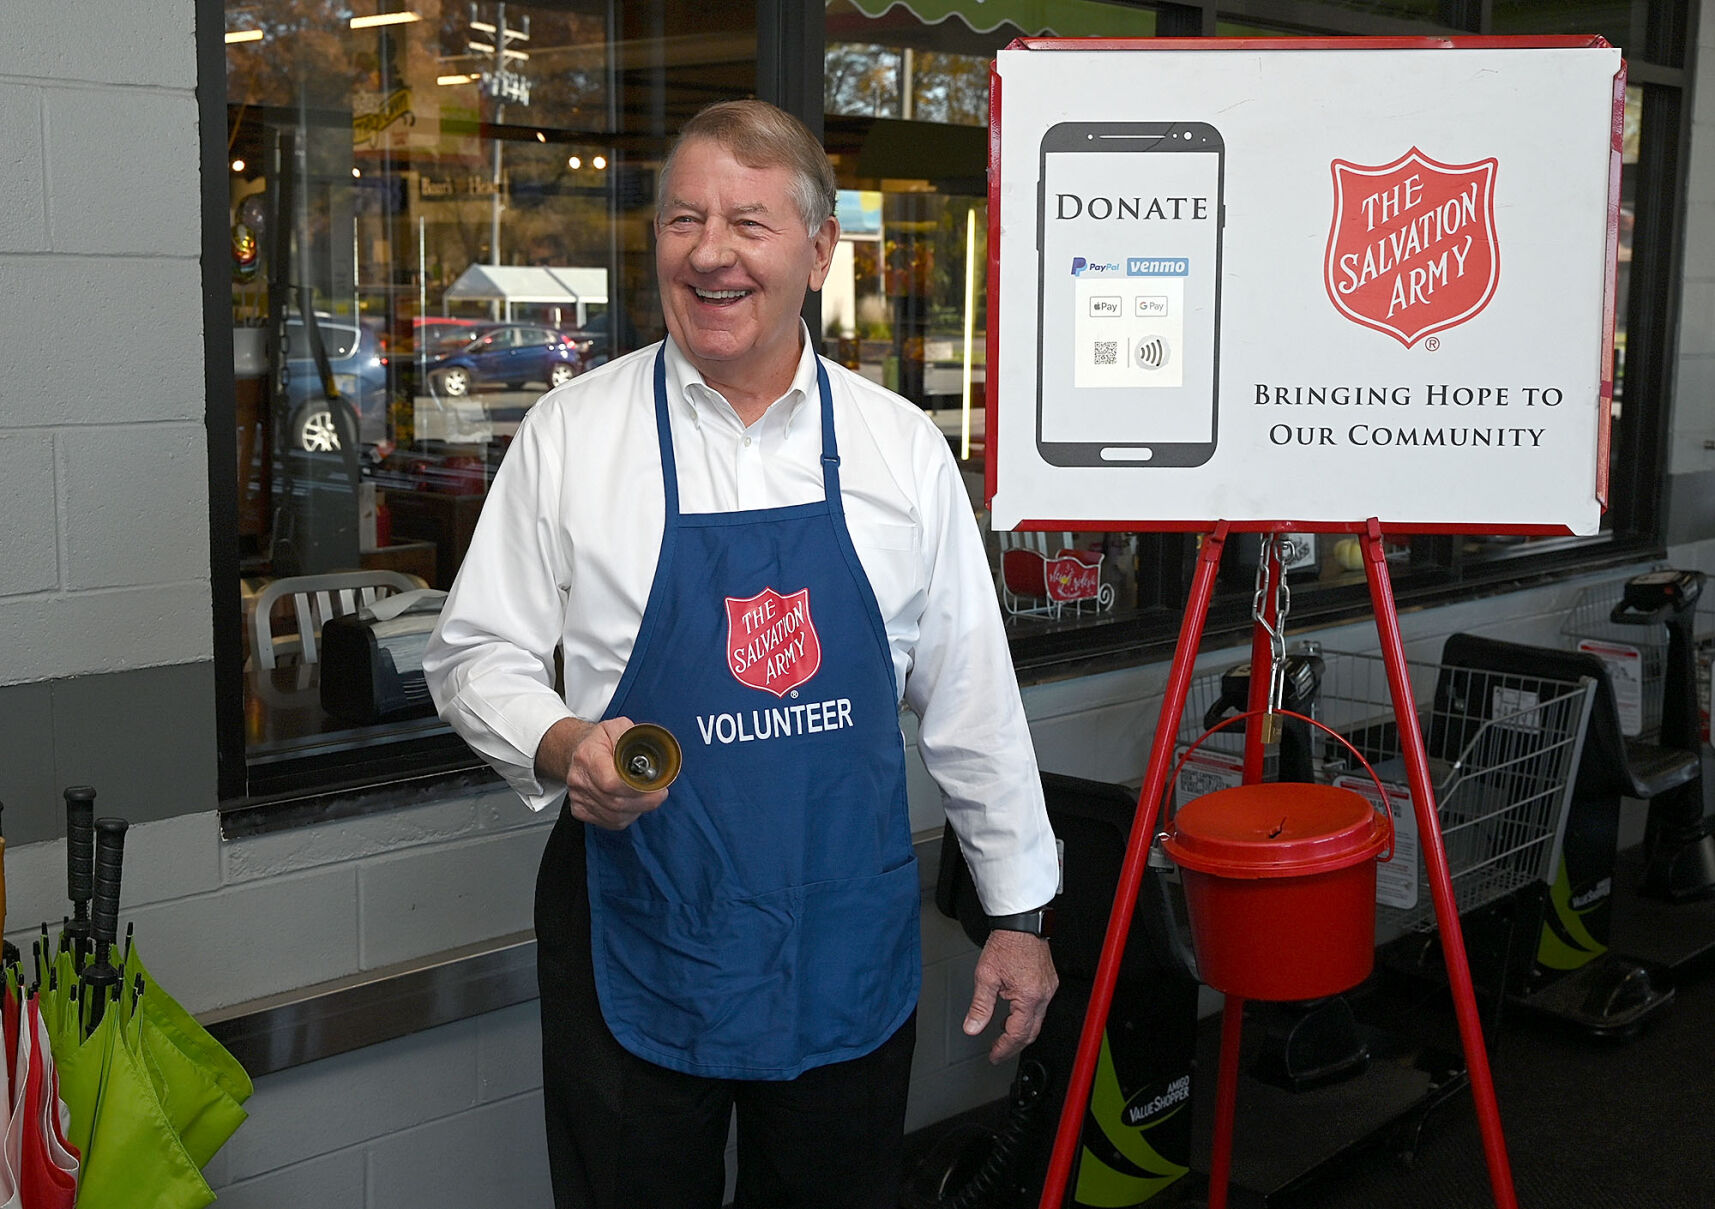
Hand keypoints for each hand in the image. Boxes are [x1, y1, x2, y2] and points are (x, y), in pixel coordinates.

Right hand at [551, 717, 668, 829]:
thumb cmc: (600, 740)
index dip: (636, 788)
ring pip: (614, 816)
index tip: (656, 786)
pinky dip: (626, 816)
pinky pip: (609, 822)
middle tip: (660, 793)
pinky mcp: (580, 810)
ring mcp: (578, 797)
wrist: (577, 750)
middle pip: (616, 802)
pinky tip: (632, 804)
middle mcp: (579, 779)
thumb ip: (633, 736)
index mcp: (588, 756)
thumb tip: (653, 746)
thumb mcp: (617, 727)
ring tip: (647, 797)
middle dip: (644, 801)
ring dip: (637, 809)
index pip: (611, 782)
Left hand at [962, 929, 1057, 1063]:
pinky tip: (1012, 1014)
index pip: (1017, 1034)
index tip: (993, 1055)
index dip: (1004, 1048)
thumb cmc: (1006, 943)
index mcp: (1029, 996)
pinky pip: (1039, 1008)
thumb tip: (972, 1027)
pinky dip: (1026, 1017)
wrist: (1021, 923)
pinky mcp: (1049, 982)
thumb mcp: (986, 976)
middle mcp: (1043, 995)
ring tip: (1001, 1034)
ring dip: (1020, 1031)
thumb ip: (980, 1006)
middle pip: (1031, 1032)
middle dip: (1013, 1045)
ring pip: (1037, 1021)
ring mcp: (1049, 989)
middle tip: (997, 1051)